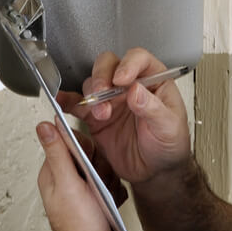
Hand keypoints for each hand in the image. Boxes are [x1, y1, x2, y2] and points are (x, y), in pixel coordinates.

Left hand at [36, 122, 124, 230]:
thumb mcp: (67, 185)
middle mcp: (68, 180)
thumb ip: (57, 153)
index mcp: (54, 173)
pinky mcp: (100, 197)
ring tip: (102, 197)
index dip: (82, 147)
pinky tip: (109, 203)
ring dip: (109, 181)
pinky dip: (116, 192)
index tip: (87, 159)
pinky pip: (115, 182)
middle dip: (99, 167)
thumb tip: (44, 126)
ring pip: (105, 166)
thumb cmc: (81, 228)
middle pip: (90, 153)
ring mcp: (85, 189)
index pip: (68, 141)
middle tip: (94, 183)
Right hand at [57, 48, 190, 184]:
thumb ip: (153, 108)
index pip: (138, 59)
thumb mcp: (169, 127)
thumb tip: (136, 90)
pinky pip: (77, 105)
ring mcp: (111, 99)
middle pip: (109, 65)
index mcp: (153, 80)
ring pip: (93, 83)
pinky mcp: (95, 117)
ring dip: (92, 95)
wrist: (156, 171)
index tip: (121, 79)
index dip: (128, 64)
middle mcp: (129, 85)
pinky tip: (61, 102)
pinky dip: (67, 102)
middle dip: (102, 76)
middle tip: (102, 92)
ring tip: (100, 114)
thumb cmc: (170, 144)